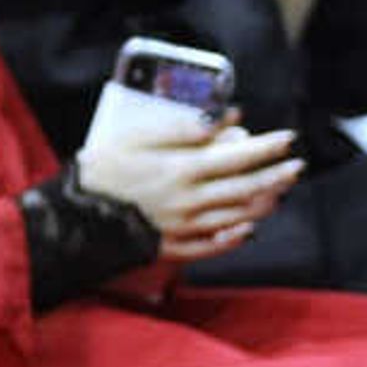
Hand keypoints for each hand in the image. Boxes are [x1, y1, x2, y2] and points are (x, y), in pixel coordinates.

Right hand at [71, 120, 301, 262]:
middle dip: (276, 176)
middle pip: (246, 189)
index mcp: (182, 170)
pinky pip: (213, 246)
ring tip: (279, 193)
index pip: (238, 156)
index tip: (289, 137)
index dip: (267, 147)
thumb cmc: (98, 173)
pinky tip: (248, 230)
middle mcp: (190, 202)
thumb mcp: (134, 138)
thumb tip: (225, 117)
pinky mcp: (171, 249)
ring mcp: (183, 229)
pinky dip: (235, 238)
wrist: (70, 221)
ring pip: (237, 217)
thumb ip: (182, 128)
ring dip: (264, 204)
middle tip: (297, 166)